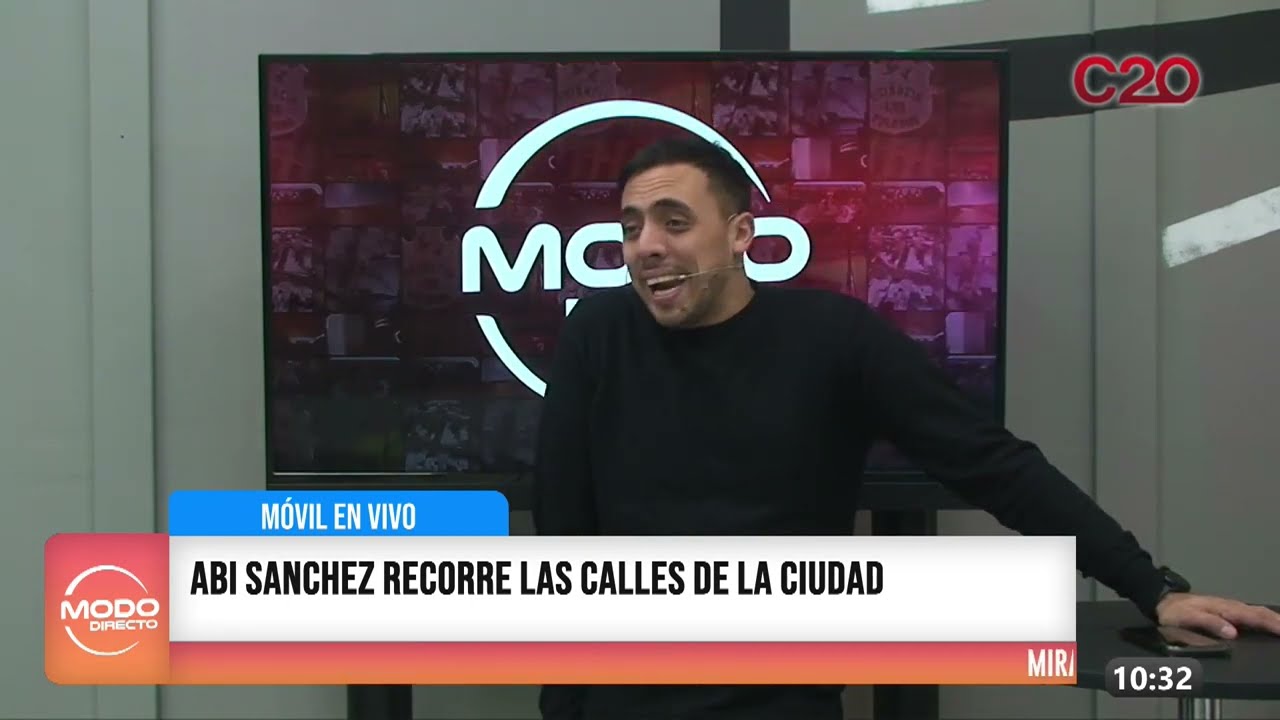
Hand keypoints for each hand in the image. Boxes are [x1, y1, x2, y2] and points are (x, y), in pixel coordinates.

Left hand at [1156, 592, 1279, 638]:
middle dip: (1276, 620)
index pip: (1253, 616)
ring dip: (1271, 618)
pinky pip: (1248, 612)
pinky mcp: (1223, 610)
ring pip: (1254, 611)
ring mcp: (1227, 607)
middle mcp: (1228, 606)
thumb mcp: (1188, 618)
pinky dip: (1261, 617)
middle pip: (1258, 612)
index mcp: (1223, 608)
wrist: (1161, 600)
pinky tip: (1265, 621)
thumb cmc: (1175, 611)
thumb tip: (1233, 632)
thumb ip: (1210, 624)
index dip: (1270, 623)